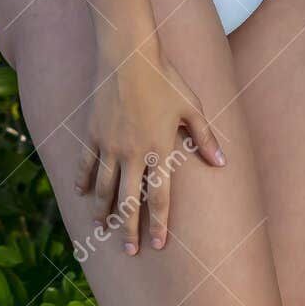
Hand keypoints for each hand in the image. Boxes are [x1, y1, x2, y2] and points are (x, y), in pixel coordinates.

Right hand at [75, 52, 224, 254]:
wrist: (128, 55)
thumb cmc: (165, 78)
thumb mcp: (192, 106)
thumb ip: (205, 137)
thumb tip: (222, 163)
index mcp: (159, 149)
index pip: (160, 197)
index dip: (158, 223)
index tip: (157, 244)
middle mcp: (132, 153)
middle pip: (128, 202)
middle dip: (128, 230)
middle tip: (129, 251)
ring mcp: (109, 145)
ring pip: (103, 189)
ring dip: (103, 212)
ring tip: (102, 229)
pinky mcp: (92, 133)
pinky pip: (86, 164)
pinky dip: (83, 182)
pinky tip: (82, 194)